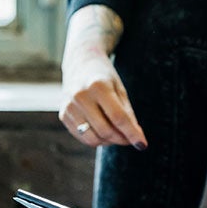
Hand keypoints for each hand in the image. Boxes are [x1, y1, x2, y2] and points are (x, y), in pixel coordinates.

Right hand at [58, 5, 144, 147]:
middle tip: (130, 138)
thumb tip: (136, 138)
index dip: (132, 133)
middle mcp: (80, 96)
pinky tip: (103, 131)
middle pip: (105, 130)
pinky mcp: (63, 114)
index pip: (118, 117)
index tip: (143, 145)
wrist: (80, 63)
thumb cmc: (104, 77)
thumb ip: (127, 113)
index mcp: (98, 86)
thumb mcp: (120, 89)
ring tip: (117, 134)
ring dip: (109, 142)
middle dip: (121, 139)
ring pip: (93, 138)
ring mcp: (69, 106)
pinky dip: (96, 139)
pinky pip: (82, 137)